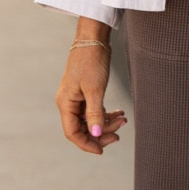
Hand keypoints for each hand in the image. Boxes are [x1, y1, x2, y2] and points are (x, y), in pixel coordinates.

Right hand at [56, 33, 127, 155]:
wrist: (94, 38)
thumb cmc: (91, 61)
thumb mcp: (95, 89)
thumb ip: (95, 114)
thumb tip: (96, 135)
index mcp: (65, 103)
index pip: (72, 133)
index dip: (87, 144)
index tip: (102, 151)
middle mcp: (68, 102)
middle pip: (82, 128)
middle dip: (101, 133)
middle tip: (119, 133)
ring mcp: (77, 97)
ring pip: (91, 120)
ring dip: (107, 123)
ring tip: (123, 119)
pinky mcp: (86, 92)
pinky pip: (95, 110)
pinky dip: (107, 114)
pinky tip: (120, 112)